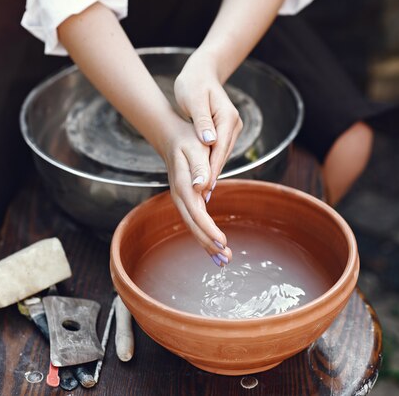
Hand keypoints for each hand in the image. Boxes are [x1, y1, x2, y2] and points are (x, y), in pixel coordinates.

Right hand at [159, 115, 232, 266]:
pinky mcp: (186, 200)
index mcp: (183, 186)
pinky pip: (194, 221)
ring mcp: (182, 199)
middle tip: (226, 259)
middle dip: (209, 244)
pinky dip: (204, 236)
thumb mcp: (196, 148)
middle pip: (193, 225)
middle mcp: (180, 196)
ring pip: (193, 227)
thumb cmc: (188, 139)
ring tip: (223, 261)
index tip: (222, 242)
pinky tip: (214, 246)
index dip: (208, 229)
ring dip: (207, 244)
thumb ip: (200, 168)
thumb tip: (202, 187)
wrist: (173, 136)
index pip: (196, 213)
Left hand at [174, 49, 242, 200]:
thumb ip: (201, 120)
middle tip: (201, 200)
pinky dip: (210, 166)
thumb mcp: (193, 99)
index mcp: (227, 117)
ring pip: (220, 157)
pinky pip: (217, 153)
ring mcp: (231, 130)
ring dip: (211, 175)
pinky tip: (202, 180)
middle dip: (211, 177)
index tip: (202, 186)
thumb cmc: (193, 83)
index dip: (211, 169)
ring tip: (200, 196)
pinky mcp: (225, 133)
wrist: (202, 72)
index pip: (219, 149)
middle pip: (221, 156)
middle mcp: (233, 125)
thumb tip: (208, 141)